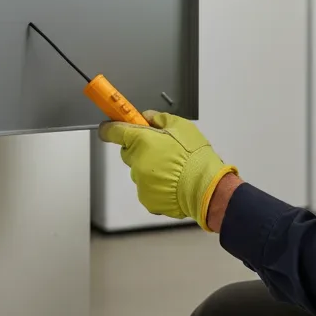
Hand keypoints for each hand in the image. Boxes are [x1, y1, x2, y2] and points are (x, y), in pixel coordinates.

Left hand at [98, 112, 237, 231]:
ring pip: (139, 171)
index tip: (108, 128)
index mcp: (141, 140)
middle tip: (160, 150)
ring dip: (149, 169)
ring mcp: (140, 182)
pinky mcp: (146, 198)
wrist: (206, 187)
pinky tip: (172, 183)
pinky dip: (155, 186)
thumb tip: (147, 117)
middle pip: (128, 152)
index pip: (113, 132)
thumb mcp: (181, 126)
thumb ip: (159, 119)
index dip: (110, 128)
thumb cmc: (195, 156)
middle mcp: (136, 161)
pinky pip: (146, 189)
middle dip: (139, 150)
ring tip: (172, 170)